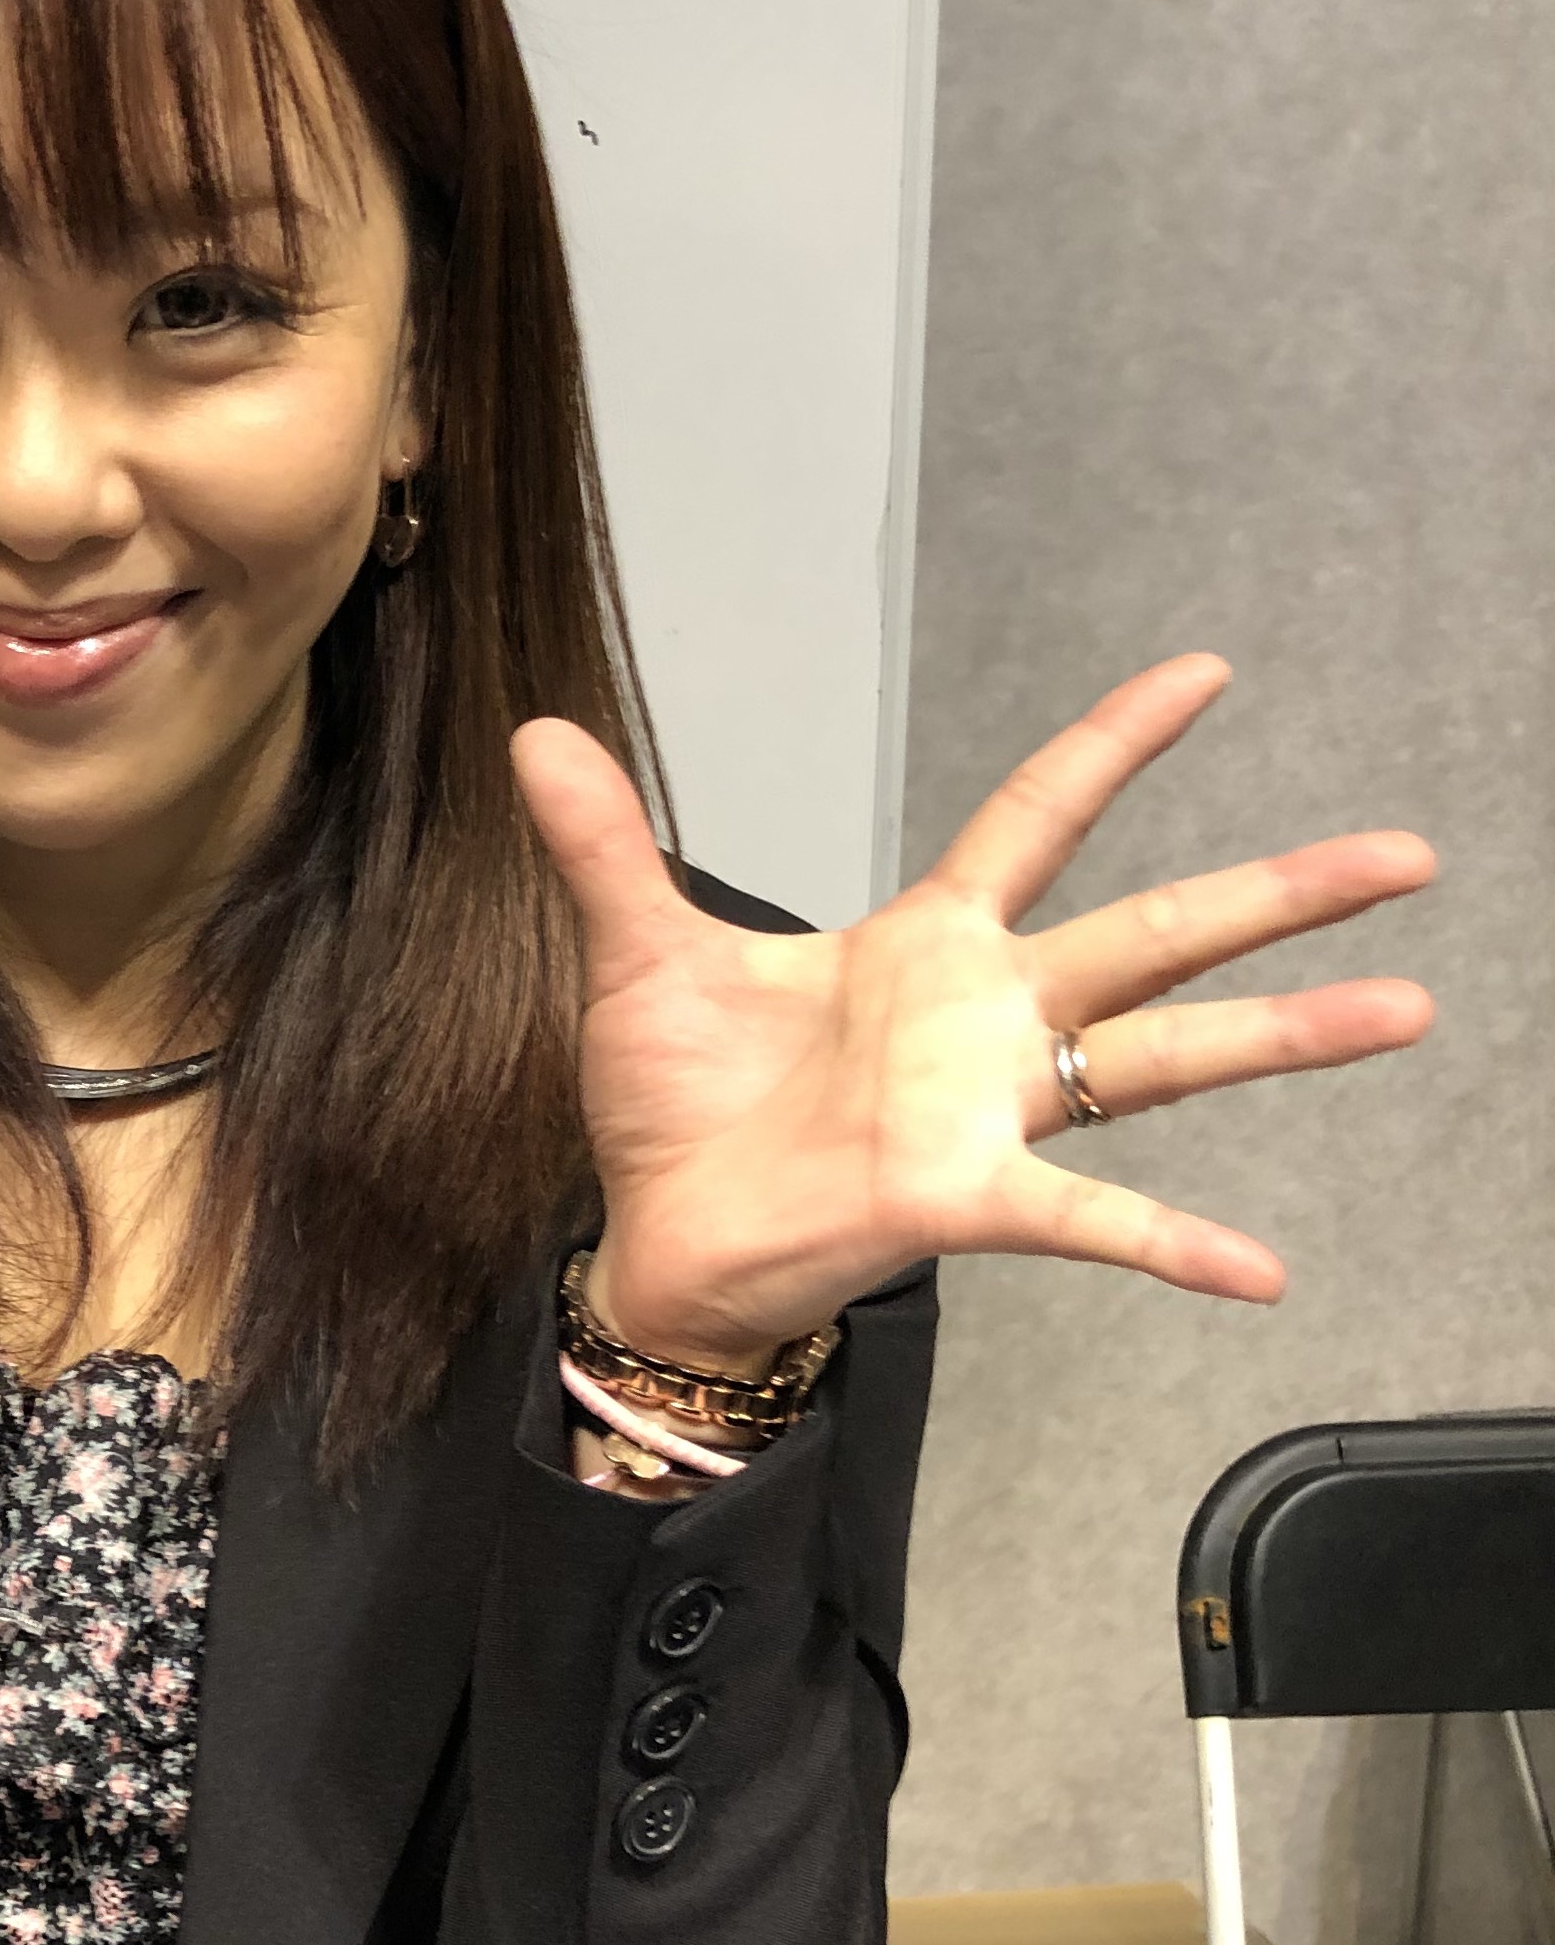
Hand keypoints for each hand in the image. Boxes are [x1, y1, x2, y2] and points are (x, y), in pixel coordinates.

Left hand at [510, 657, 1435, 1376]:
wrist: (658, 1239)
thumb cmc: (675, 1108)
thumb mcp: (635, 956)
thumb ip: (604, 846)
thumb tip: (534, 729)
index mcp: (922, 942)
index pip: (1039, 814)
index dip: (1117, 744)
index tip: (1208, 674)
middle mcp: (983, 1016)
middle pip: (1155, 929)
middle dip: (1279, 890)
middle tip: (1410, 852)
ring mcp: (987, 1106)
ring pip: (1162, 1054)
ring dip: (1284, 1035)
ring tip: (1407, 1007)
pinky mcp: (963, 1195)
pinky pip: (1087, 1217)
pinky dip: (1170, 1242)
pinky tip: (1263, 1271)